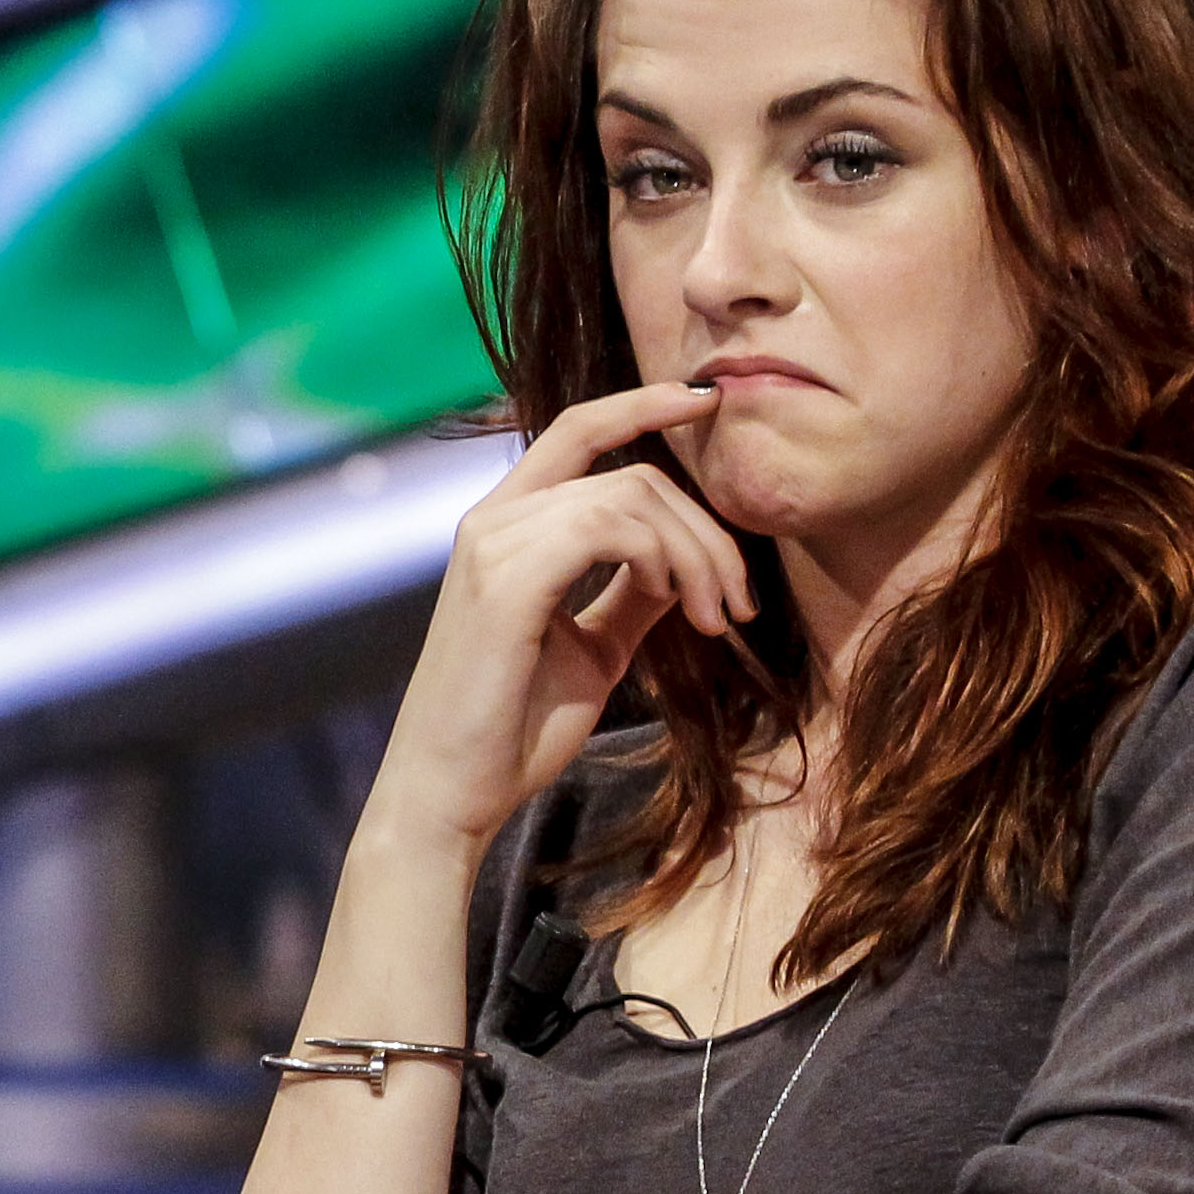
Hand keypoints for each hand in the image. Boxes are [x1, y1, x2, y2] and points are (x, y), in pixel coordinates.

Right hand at [362, 382, 751, 857]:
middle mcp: (491, 520)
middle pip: (629, 472)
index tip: (709, 400)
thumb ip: (632, 596)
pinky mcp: (505, 580)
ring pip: (629, 496)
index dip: (645, 405)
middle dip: (707, 529)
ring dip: (697, 554)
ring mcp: (493, 545)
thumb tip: (687, 563)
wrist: (453, 793)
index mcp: (505, 527)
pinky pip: (608, 527)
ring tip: (718, 620)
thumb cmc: (513, 730)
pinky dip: (663, 560)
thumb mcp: (594, 649)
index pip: (579, 431)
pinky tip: (679, 608)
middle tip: (740, 606)